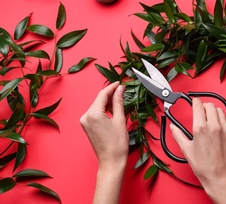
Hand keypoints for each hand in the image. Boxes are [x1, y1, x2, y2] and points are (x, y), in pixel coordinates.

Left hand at [80, 81, 127, 203]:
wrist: (111, 162)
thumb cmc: (117, 144)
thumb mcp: (120, 120)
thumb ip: (119, 102)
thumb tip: (120, 89)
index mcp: (93, 114)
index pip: (102, 94)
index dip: (112, 87)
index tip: (120, 83)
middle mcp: (86, 116)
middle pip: (98, 99)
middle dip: (110, 93)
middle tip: (122, 89)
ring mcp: (85, 122)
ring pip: (97, 105)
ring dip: (107, 101)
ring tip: (119, 98)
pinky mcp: (86, 126)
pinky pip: (95, 112)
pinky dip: (103, 108)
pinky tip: (112, 107)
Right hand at [170, 98, 225, 203]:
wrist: (220, 177)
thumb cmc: (204, 166)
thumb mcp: (186, 150)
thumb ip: (178, 134)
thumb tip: (173, 127)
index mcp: (201, 128)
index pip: (198, 105)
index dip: (194, 101)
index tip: (192, 102)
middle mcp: (214, 126)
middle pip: (210, 105)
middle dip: (203, 105)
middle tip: (198, 110)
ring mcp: (224, 129)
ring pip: (219, 110)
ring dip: (212, 111)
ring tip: (206, 118)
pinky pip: (225, 120)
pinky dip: (219, 119)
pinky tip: (214, 127)